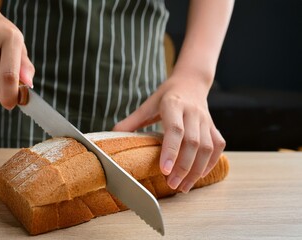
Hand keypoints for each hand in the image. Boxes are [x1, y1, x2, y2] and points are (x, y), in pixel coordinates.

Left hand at [113, 73, 225, 192]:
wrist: (191, 82)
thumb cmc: (167, 95)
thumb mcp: (148, 104)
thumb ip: (132, 121)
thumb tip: (112, 135)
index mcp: (173, 105)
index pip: (175, 130)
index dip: (171, 151)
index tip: (165, 170)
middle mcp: (192, 112)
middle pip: (192, 143)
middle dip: (183, 167)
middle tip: (172, 184)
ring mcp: (206, 119)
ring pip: (207, 148)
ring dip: (196, 170)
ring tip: (183, 186)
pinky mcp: (214, 126)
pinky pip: (217, 147)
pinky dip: (210, 163)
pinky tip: (198, 175)